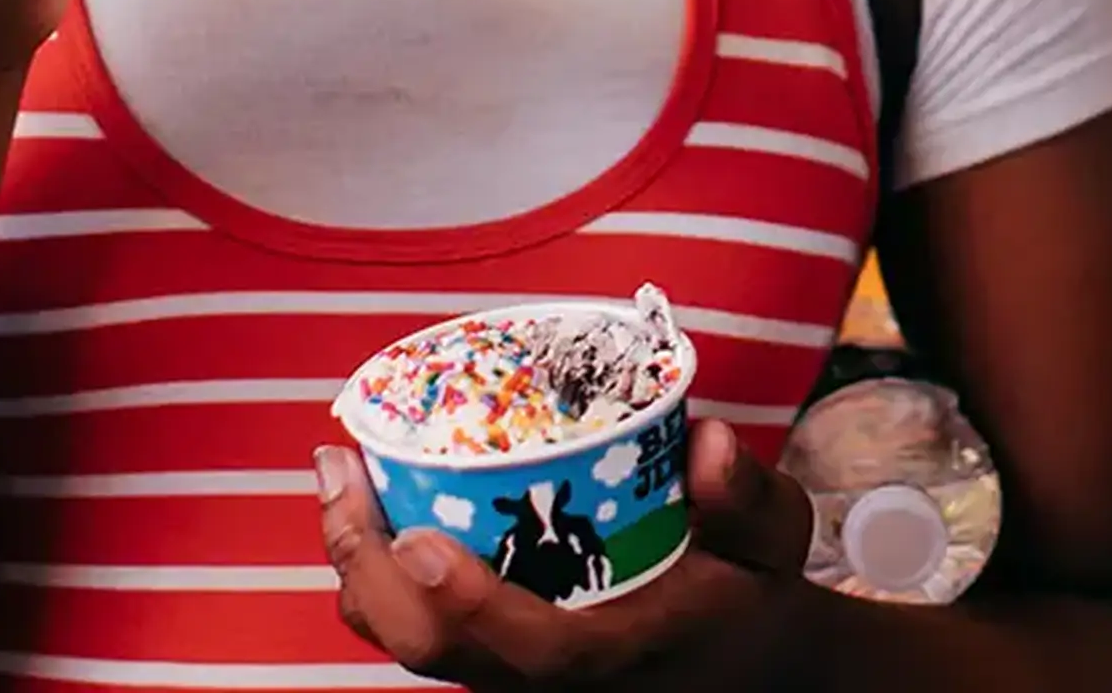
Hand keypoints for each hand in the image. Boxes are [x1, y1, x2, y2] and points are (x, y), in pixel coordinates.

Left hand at [316, 421, 819, 689]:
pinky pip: (410, 629)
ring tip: (337, 471)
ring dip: (357, 565)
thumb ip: (750, 497)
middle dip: (369, 568)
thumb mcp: (774, 540)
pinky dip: (373, 573)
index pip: (532, 649)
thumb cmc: (747, 590)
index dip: (469, 601)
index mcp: (616, 651)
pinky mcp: (489, 656)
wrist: (738, 663)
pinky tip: (365, 503)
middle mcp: (545, 677)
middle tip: (341, 467)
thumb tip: (708, 443)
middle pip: (433, 652)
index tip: (419, 535)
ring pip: (407, 644)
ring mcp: (509, 673)